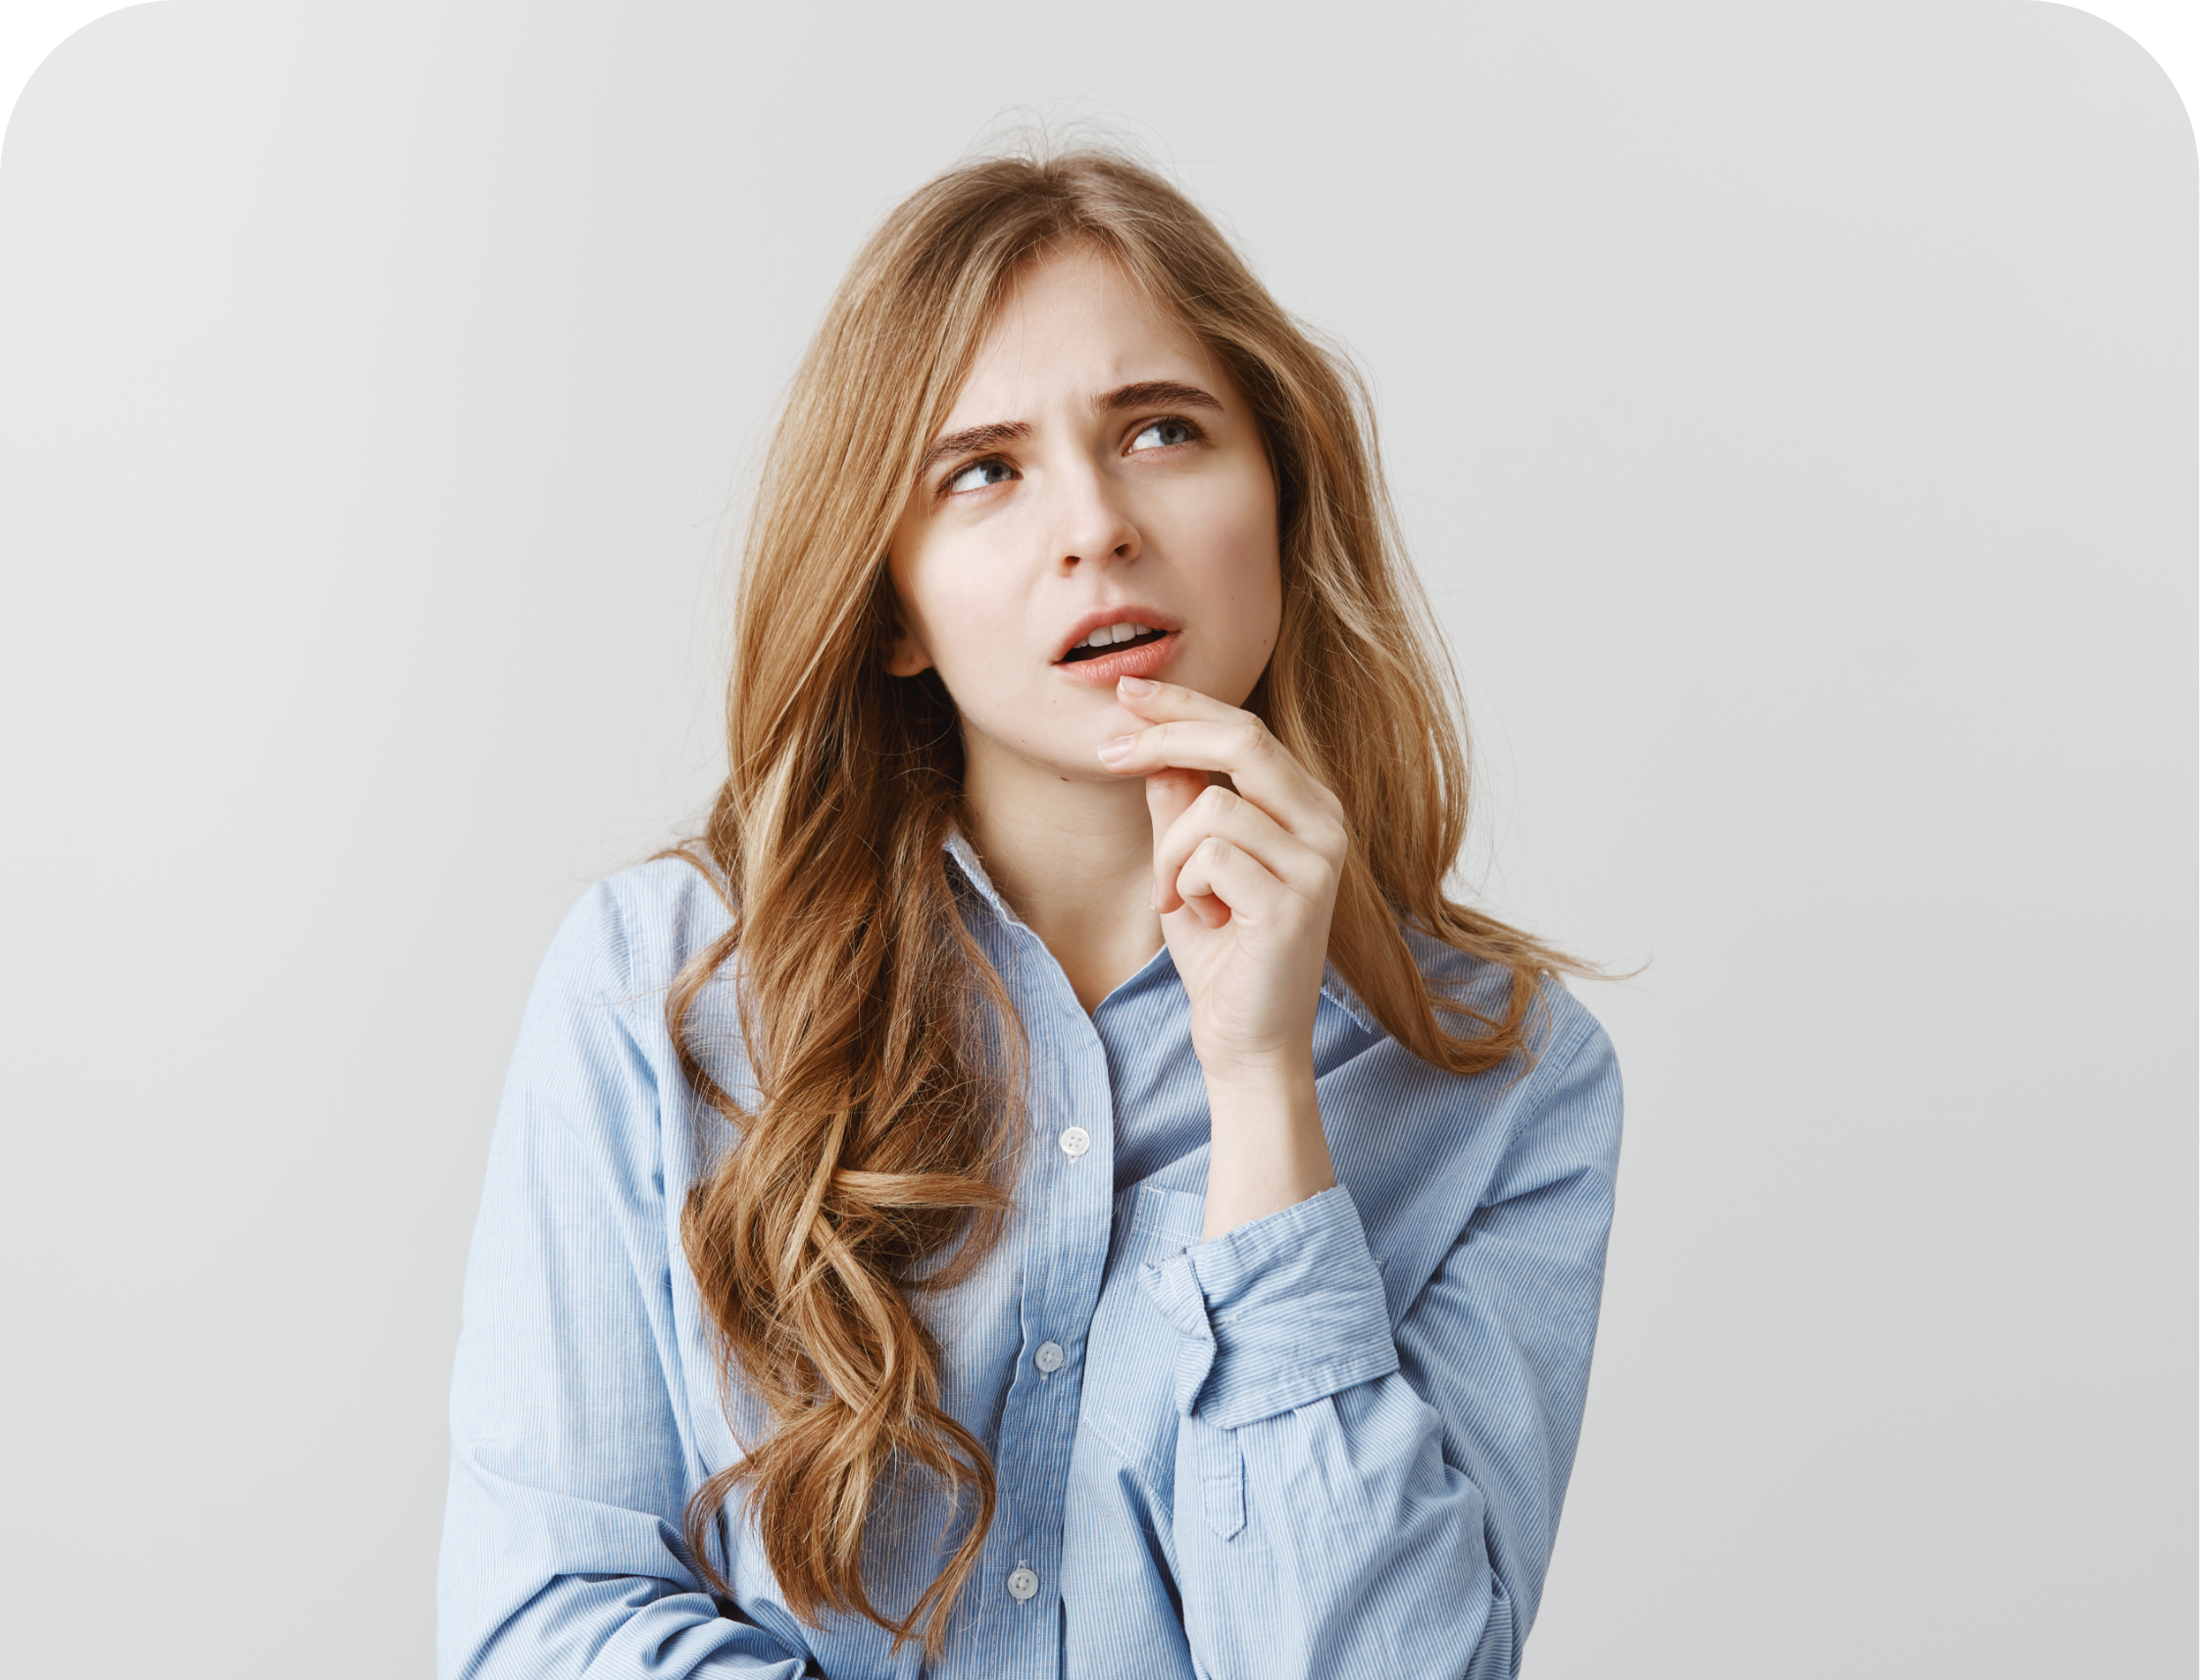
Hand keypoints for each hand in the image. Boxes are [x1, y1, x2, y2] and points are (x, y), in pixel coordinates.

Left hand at [1097, 676, 1348, 1234]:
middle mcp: (1325, 825)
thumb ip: (1181, 808)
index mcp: (1306, 807)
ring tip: (1177, 899)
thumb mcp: (1189, 868)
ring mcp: (1318, 863)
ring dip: (1170, 854)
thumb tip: (1156, 748)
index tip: (1123, 690)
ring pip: (1215, 807)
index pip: (1245, 729)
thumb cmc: (1222, 956)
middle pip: (1244, 740)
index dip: (1182, 705)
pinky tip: (1198, 921)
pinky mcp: (1296, 901)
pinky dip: (1184, 887)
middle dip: (1167, 733)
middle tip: (1109, 749)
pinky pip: (1213, 857)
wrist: (1247, 1043)